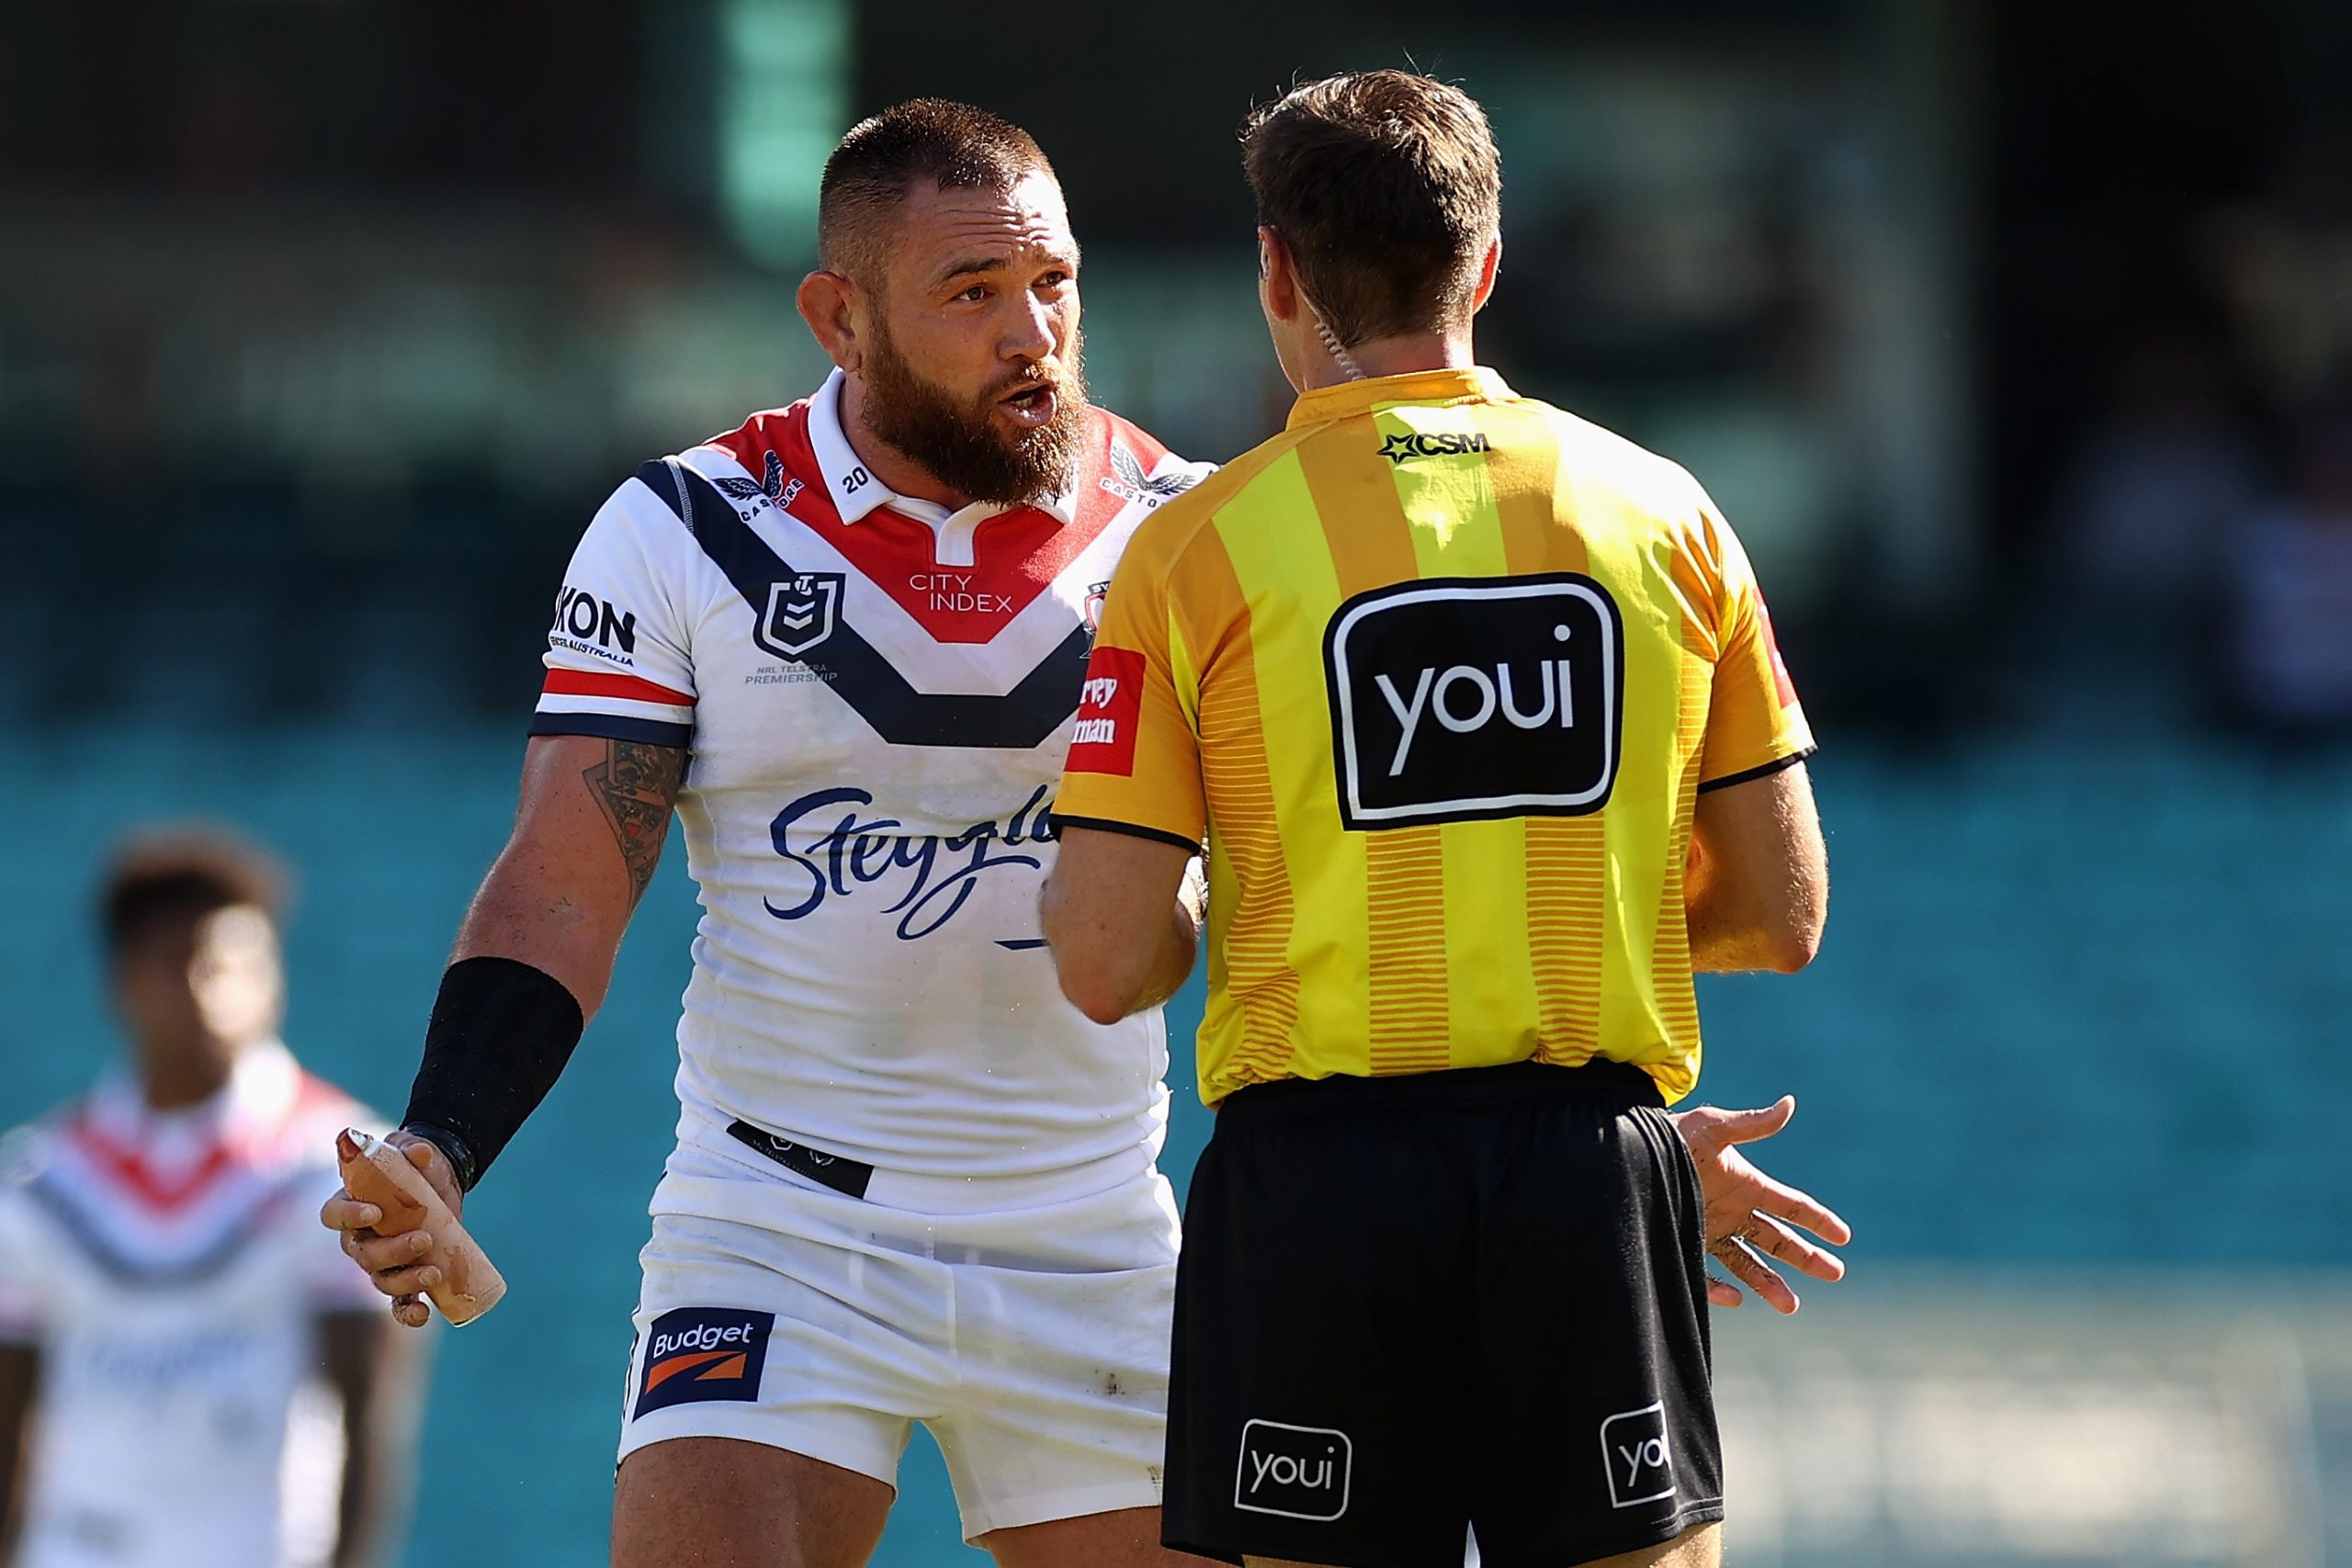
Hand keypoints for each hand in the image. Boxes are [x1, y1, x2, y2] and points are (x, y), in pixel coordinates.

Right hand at [318, 1132, 463, 1329]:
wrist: (440, 1184)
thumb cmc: (418, 1166)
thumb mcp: (417, 1152)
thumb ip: (416, 1150)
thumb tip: (421, 1152)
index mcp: (351, 1204)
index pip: (333, 1215)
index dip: (348, 1216)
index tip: (375, 1212)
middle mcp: (360, 1238)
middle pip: (361, 1254)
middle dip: (390, 1252)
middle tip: (423, 1239)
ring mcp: (381, 1261)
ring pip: (380, 1279)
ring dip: (405, 1281)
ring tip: (433, 1273)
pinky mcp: (406, 1275)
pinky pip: (399, 1302)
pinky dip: (408, 1313)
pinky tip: (424, 1314)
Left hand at [1669, 1096, 1850, 1314]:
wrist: (1624, 1153)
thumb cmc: (1670, 1135)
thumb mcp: (1712, 1127)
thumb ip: (1751, 1124)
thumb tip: (1789, 1103)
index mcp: (1745, 1184)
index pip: (1789, 1205)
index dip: (1817, 1219)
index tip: (1843, 1236)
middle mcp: (1731, 1210)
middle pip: (1777, 1239)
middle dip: (1807, 1256)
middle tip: (1836, 1273)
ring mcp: (1708, 1230)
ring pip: (1747, 1264)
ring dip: (1769, 1284)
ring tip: (1791, 1305)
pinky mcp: (1683, 1244)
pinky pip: (1705, 1274)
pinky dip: (1720, 1289)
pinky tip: (1736, 1298)